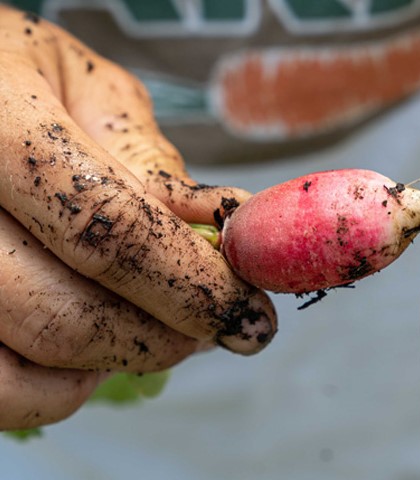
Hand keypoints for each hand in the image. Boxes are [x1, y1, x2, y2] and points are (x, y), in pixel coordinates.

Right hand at [0, 6, 275, 429]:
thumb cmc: (21, 79)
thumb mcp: (89, 92)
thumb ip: (149, 161)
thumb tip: (223, 227)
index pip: (110, 229)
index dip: (192, 284)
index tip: (250, 311)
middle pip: (68, 313)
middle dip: (169, 333)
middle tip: (218, 322)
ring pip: (36, 360)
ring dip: (125, 356)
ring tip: (162, 323)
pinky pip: (4, 391)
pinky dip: (65, 386)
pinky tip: (99, 342)